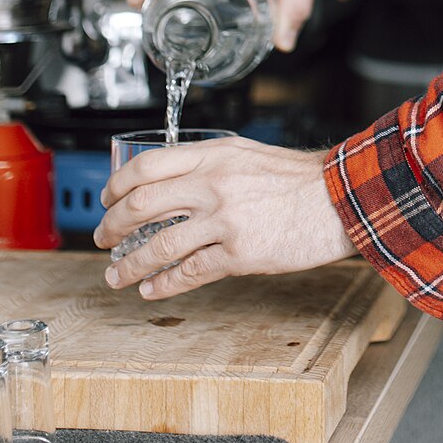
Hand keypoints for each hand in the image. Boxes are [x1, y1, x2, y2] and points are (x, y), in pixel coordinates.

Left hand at [94, 135, 355, 299]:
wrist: (339, 199)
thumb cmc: (298, 178)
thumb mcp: (246, 153)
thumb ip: (207, 164)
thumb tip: (169, 182)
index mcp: (213, 156)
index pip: (146, 166)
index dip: (116, 185)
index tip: (107, 199)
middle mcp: (213, 185)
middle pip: (141, 205)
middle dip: (112, 226)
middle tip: (103, 238)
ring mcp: (225, 221)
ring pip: (159, 245)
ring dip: (129, 263)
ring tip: (116, 274)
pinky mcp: (239, 255)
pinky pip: (189, 272)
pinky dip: (162, 284)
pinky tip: (150, 289)